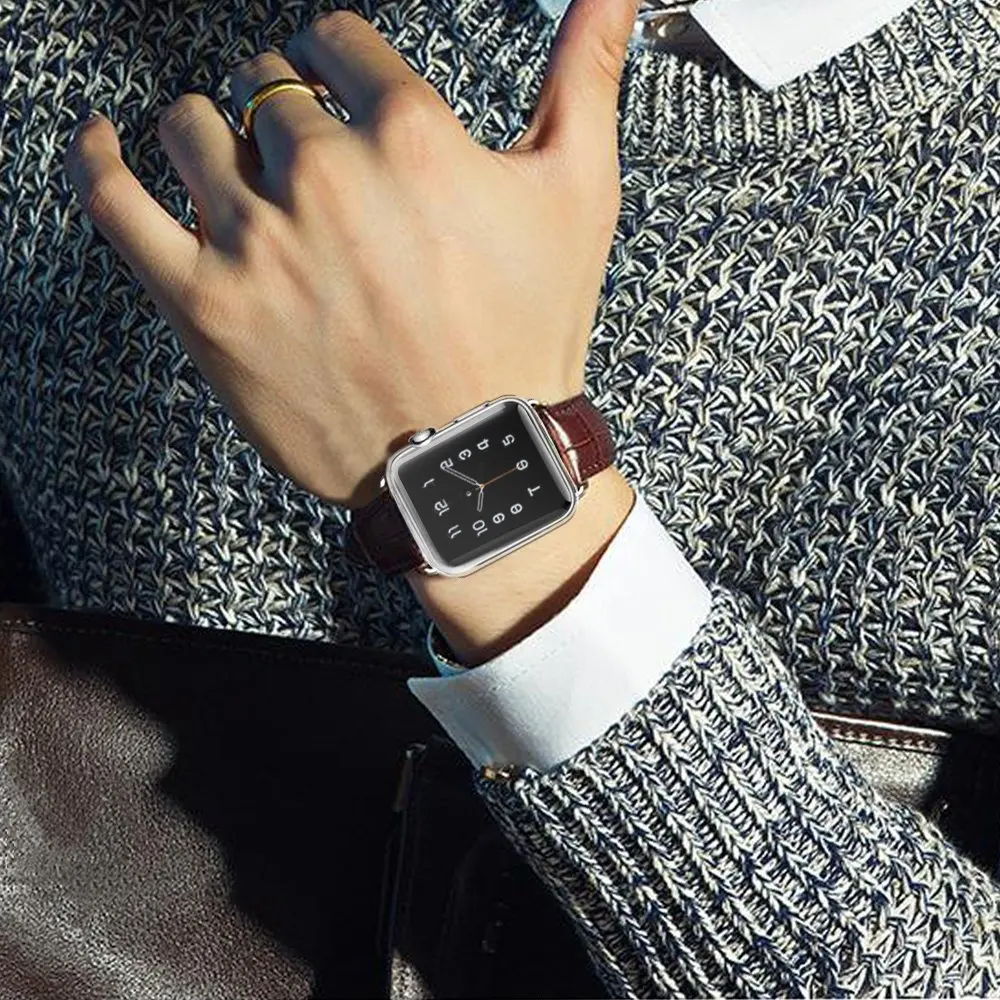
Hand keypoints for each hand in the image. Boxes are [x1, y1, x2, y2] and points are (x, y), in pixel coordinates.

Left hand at [64, 0, 639, 510]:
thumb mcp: (578, 198)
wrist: (476, 458)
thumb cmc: (528, 338)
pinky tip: (104, 141)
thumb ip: (588, 76)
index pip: (339, 45)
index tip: (346, 90)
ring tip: (234, 163)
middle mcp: (325, 177)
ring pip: (194, 130)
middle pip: (266, 88)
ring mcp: (258, 242)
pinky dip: (99, 160)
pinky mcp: (207, 305)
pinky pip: (115, 203)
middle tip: (309, 158)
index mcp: (410, 138)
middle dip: (286, 108)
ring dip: (212, 133)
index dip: (342, 64)